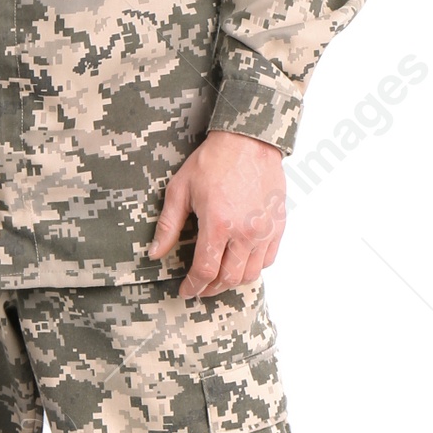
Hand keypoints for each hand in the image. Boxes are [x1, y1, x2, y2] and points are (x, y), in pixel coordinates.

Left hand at [148, 131, 286, 298]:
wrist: (248, 141)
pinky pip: (268, 259)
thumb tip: (154, 253)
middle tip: (199, 288)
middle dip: (210, 288)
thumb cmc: (213, 162)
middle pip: (229, 278)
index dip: (193, 286)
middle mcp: (245, 233)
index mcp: (218, 224)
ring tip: (218, 278)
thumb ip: (168, 226)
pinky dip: (253, 268)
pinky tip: (240, 263)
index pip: (205, 271)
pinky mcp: (278, 225)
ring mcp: (265, 231)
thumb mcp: (180, 190)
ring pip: (251, 274)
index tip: (185, 291)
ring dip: (232, 281)